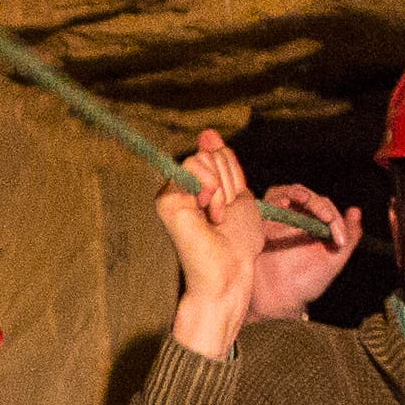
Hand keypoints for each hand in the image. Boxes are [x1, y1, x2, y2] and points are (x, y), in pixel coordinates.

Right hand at [146, 130, 271, 357]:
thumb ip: (225, 165)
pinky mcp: (165, 200)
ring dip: (221, 189)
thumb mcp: (239, 196)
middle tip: (223, 214)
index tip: (230, 202)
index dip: (231, 173)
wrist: (230, 271)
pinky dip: (212, 191)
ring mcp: (170, 194)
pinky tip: (208, 216)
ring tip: (217, 218)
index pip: (216, 154)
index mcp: (196, 186)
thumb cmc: (238, 242)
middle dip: (228, 181)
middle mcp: (179, 188)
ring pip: (201, 159)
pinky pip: (194, 170)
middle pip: (209, 153)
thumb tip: (207, 133)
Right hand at [248, 184, 356, 323]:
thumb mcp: (334, 261)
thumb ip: (349, 238)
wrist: (278, 298)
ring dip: (299, 195)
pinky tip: (284, 205)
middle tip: (327, 222)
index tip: (339, 242)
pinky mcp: (259, 223)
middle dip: (319, 206)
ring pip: (286, 192)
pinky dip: (277, 199)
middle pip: (307, 195)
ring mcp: (275, 220)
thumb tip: (355, 210)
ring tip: (306, 203)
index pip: (325, 206)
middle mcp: (295, 219)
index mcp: (313, 225)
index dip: (334, 219)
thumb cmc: (306, 283)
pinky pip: (267, 203)